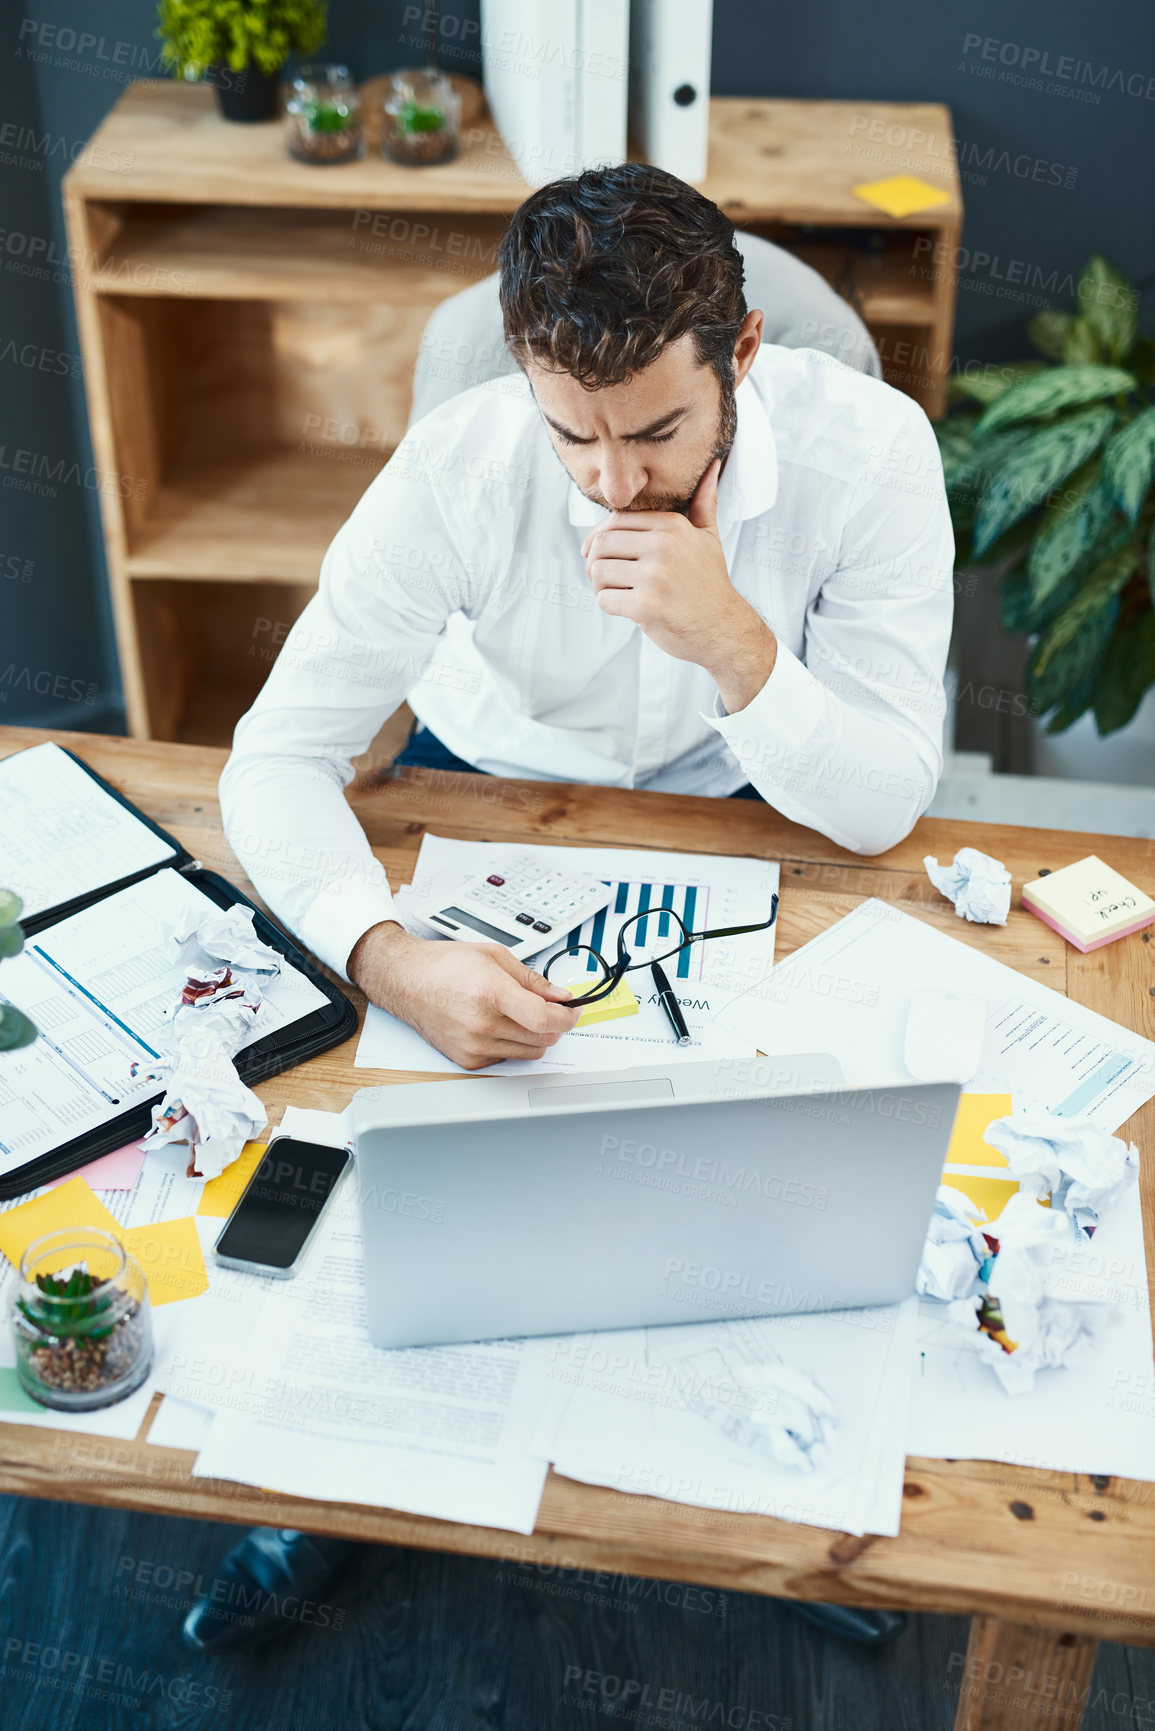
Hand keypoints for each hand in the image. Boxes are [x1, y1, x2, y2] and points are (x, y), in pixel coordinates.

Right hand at [348, 922, 581, 1069]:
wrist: (408, 982)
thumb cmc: (446, 966)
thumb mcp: (495, 956)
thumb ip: (532, 979)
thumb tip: (560, 995)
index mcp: (492, 993)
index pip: (545, 1019)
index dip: (568, 1017)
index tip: (573, 1011)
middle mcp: (483, 1024)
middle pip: (544, 1038)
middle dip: (556, 1024)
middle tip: (552, 1009)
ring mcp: (474, 1046)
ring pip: (530, 1052)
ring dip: (536, 1035)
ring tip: (521, 1014)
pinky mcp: (468, 1060)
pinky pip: (508, 1058)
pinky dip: (512, 1044)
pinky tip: (498, 1024)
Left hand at [581, 459, 777, 712]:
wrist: (723, 628)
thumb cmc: (711, 583)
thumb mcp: (709, 538)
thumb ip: (703, 502)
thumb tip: (712, 467)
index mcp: (672, 526)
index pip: (615, 520)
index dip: (598, 537)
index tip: (594, 552)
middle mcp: (663, 547)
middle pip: (601, 544)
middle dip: (596, 562)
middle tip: (607, 577)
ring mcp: (655, 576)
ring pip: (598, 572)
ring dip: (601, 586)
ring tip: (618, 592)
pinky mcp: (646, 606)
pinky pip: (604, 600)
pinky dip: (610, 606)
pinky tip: (627, 608)